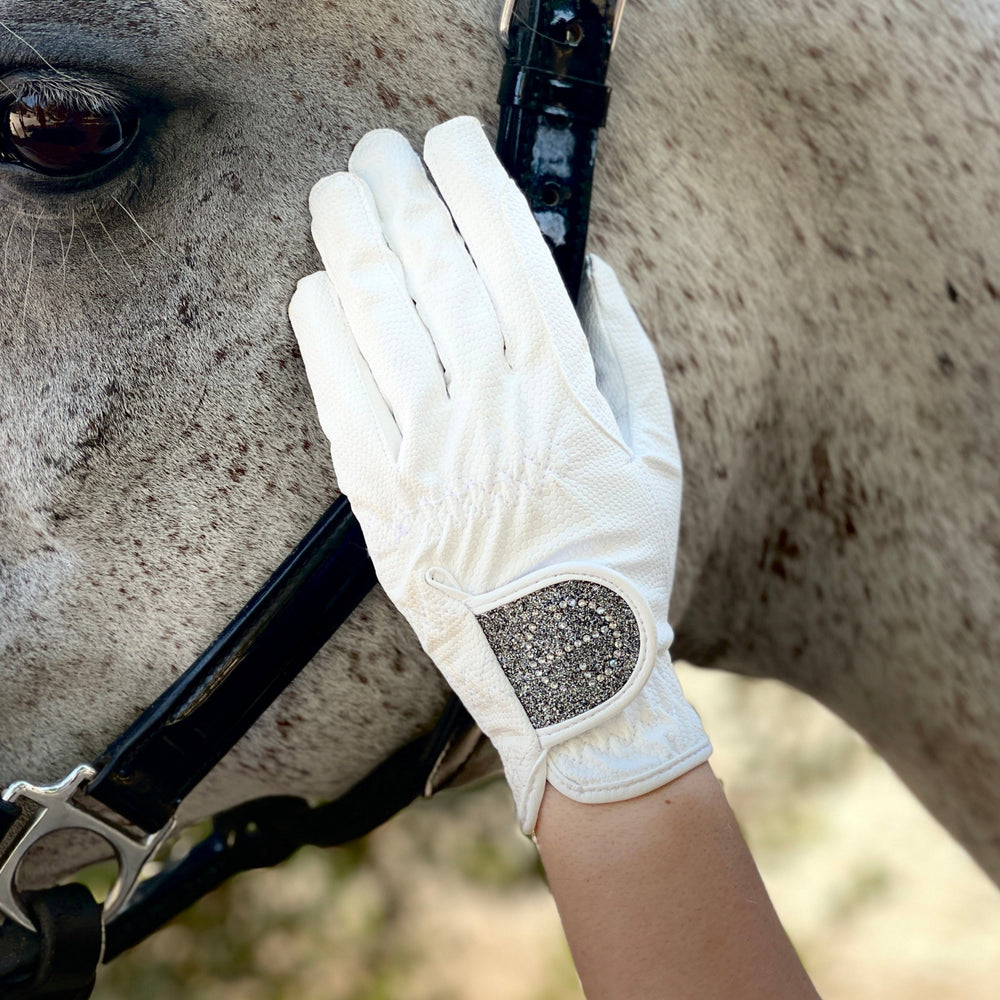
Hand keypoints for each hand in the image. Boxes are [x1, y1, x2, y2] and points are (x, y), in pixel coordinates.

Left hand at [288, 117, 709, 832]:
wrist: (567, 674)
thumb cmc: (617, 563)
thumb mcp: (657, 452)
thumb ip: (627, 349)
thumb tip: (589, 269)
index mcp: (566, 391)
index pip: (510, 255)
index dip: (475, 184)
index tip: (455, 142)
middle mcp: (492, 411)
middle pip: (432, 269)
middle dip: (401, 190)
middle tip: (380, 149)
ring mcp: (429, 455)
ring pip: (376, 318)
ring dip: (349, 240)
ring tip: (338, 192)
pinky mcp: (381, 500)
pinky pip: (337, 394)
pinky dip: (321, 331)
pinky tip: (317, 289)